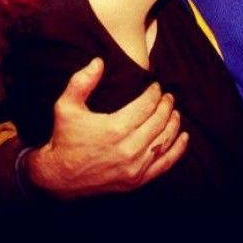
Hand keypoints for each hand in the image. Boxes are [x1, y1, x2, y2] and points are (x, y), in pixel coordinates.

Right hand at [26, 57, 187, 198]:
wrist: (59, 177)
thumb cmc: (64, 138)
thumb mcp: (66, 106)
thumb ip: (82, 81)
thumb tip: (99, 61)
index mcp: (115, 128)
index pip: (146, 106)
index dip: (154, 93)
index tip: (156, 86)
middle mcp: (128, 149)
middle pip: (158, 122)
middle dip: (166, 106)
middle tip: (168, 96)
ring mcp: (134, 168)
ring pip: (164, 141)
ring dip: (173, 124)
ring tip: (174, 111)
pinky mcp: (136, 181)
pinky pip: (164, 164)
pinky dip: (177, 150)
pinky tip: (183, 137)